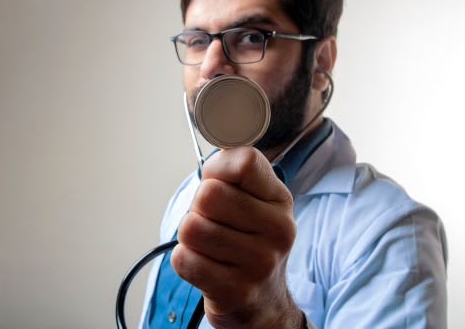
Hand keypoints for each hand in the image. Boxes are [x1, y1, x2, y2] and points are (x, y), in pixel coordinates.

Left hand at [171, 146, 303, 328]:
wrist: (264, 301)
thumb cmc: (250, 241)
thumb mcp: (255, 201)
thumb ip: (234, 171)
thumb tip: (215, 163)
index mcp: (281, 200)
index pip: (244, 162)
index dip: (218, 169)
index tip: (220, 184)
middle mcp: (278, 230)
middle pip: (208, 194)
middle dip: (199, 207)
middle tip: (213, 222)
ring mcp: (259, 263)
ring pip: (191, 227)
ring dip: (190, 236)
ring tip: (210, 246)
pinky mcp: (235, 291)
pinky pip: (184, 259)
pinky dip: (186, 260)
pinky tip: (206, 265)